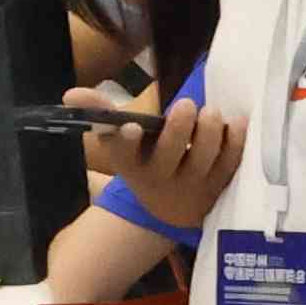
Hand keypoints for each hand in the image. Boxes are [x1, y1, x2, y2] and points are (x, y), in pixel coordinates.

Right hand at [81, 88, 246, 228]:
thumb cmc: (144, 160)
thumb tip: (70, 95)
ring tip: (212, 112)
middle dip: (179, 128)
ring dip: (210, 131)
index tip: (131, 124)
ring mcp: (189, 187)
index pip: (121, 153)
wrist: (169, 209)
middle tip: (187, 104)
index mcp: (129, 164)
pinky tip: (235, 123)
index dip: (125, 139)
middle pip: (169, 154)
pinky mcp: (216, 188)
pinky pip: (230, 165)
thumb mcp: (120, 142)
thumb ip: (100, 113)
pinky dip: (234, 142)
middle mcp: (157, 178)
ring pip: (203, 158)